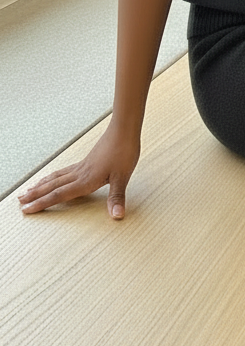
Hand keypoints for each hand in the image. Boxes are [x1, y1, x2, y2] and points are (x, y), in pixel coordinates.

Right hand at [17, 121, 140, 219]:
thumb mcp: (122, 177)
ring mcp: (81, 166)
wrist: (124, 130)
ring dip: (41, 185)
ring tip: (29, 189)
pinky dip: (53, 177)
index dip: (42, 203)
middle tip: (19, 202)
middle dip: (35, 195)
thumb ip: (116, 197)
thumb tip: (117, 215)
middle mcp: (80, 173)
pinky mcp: (86, 161)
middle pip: (52, 186)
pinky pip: (64, 171)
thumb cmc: (124, 151)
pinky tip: (53, 178)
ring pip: (56, 178)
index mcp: (86, 180)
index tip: (27, 209)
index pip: (59, 195)